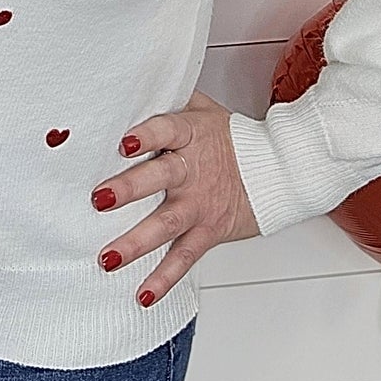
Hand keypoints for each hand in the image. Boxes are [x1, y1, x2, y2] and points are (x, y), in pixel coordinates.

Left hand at [90, 88, 260, 307]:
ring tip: (107, 257)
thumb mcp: (204, 110)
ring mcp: (201, 203)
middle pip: (159, 177)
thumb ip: (171, 102)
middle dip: (129, 188)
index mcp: (190, 134)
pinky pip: (184, 257)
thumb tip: (133, 86)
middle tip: (99, 198)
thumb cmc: (234, 138)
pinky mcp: (209, 231)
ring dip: (135, 241)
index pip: (165, 131)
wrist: (281, 169)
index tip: (124, 142)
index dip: (146, 136)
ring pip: (166, 223)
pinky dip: (164, 278)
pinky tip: (143, 294)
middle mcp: (193, 169)